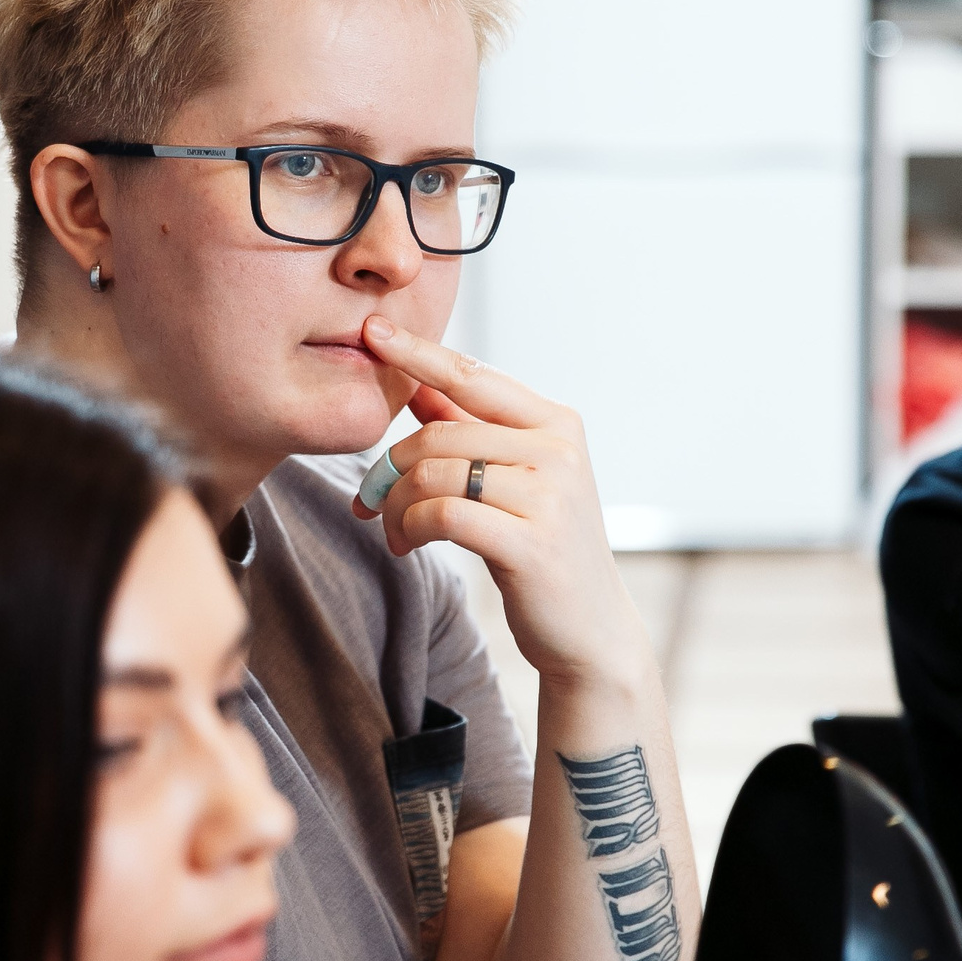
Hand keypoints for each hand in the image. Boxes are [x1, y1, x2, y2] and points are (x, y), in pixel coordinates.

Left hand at [350, 316, 654, 688]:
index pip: (473, 375)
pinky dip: (408, 528)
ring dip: (395, 505)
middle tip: (370, 500)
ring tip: (392, 530)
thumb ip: (473, 430)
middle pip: (439, 433)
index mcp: (557, 423)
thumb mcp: (517, 480)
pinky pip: (440, 515)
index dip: (418, 352)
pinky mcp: (529, 543)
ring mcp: (548, 496)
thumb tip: (420, 385)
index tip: (372, 330)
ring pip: (433, 473)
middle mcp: (558, 450)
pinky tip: (406, 545)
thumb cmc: (546, 548)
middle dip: (390, 467)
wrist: (591, 630)